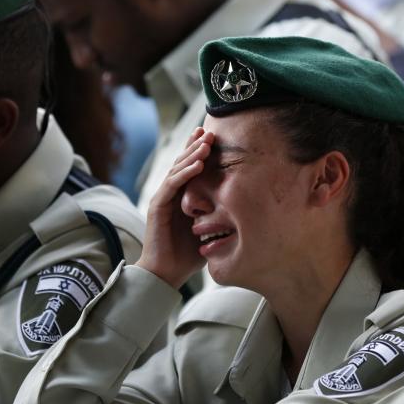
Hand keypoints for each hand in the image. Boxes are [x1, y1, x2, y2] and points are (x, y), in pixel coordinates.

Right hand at [135, 128, 213, 287]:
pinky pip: (173, 185)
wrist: (167, 272)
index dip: (199, 151)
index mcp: (183, 196)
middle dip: (196, 146)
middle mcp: (171, 193)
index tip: (212, 137)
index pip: (191, 168)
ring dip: (192, 154)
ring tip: (205, 142)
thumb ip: (219, 214)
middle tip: (209, 131)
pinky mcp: (158, 205)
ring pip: (178, 169)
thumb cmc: (188, 254)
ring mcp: (163, 197)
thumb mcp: (210, 229)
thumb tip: (245, 206)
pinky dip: (185, 173)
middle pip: (183, 162)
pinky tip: (197, 164)